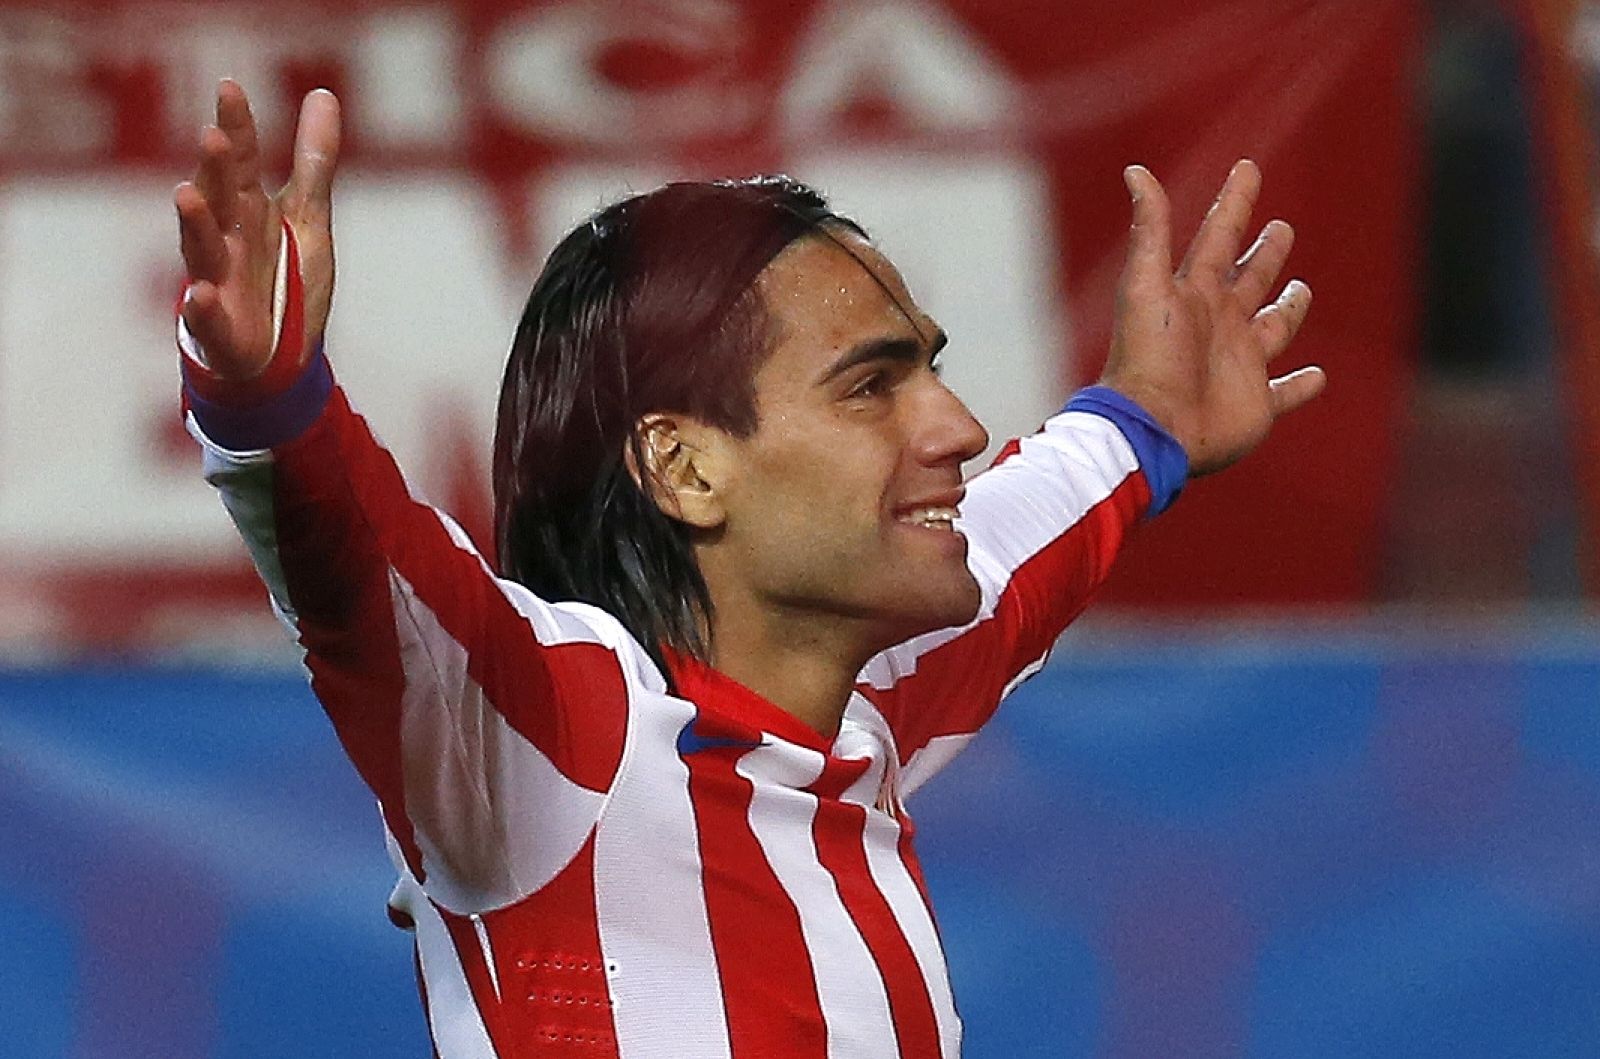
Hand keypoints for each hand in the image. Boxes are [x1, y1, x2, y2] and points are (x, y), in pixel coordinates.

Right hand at [174, 80, 340, 379]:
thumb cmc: (283, 277)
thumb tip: (322, 93)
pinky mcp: (219, 327)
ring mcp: (218, 281)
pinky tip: (202, 295)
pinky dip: (202, 307)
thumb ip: (313, 160)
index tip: (230, 87)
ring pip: (202, 249)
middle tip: (213, 136)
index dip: (236, 127)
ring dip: (194, 224)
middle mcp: (227, 239)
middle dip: (214, 170)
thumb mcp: (308, 216)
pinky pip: (206, 316)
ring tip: (186, 194)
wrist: (278, 354)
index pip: (239, 161)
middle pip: (218, 198)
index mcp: (247, 209)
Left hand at [1100, 160, 1322, 475]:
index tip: (1246, 168)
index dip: (1234, 202)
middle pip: (1248, 280)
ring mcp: (1237, 364)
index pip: (1218, 237)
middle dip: (1264, 255)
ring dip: (1288, 310)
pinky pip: (1283, 393)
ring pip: (1272, 330)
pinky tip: (1318, 377)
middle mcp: (1217, 325)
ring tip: (1301, 291)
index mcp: (1193, 294)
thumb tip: (1135, 170)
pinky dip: (1301, 386)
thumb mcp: (1146, 285)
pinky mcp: (1253, 404)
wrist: (1151, 427)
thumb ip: (1149, 229)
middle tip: (1281, 228)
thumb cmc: (1146, 356)